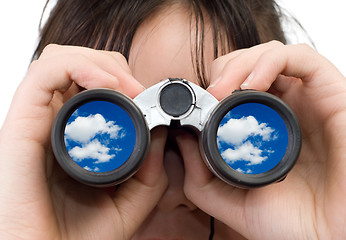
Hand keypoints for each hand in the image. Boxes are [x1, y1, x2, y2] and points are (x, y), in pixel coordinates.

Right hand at [0, 45, 167, 239]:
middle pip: (79, 65)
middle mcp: (54, 124)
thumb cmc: (82, 236)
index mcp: (76, 136)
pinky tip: (108, 87)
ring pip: (61, 60)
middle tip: (138, 92)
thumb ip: (151, 172)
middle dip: (114, 68)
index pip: (93, 85)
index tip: (147, 98)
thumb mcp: (131, 203)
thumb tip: (160, 132)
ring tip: (125, 89)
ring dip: (100, 63)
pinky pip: (43, 73)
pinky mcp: (21, 124)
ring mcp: (37, 121)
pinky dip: (79, 67)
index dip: (123, 79)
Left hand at [179, 41, 345, 238]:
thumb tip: (182, 139)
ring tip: (223, 90)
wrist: (328, 239)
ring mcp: (307, 101)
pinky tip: (252, 83)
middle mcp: (284, 111)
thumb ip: (200, 177)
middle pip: (249, 65)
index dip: (212, 86)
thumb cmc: (289, 223)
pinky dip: (271, 60)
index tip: (195, 105)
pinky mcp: (332, 95)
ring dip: (241, 63)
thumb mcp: (230, 201)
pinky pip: (302, 58)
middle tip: (209, 94)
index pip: (234, 87)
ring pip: (271, 54)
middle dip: (224, 70)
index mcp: (262, 128)